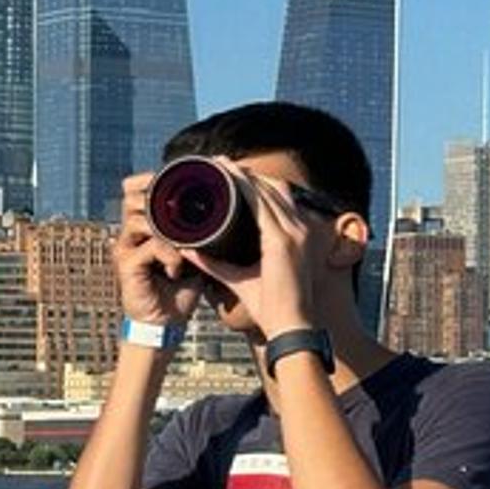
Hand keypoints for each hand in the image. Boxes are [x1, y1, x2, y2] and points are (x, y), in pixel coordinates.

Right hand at [116, 173, 205, 326]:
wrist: (167, 322)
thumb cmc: (183, 285)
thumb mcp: (197, 252)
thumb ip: (205, 229)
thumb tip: (232, 205)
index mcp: (145, 223)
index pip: (139, 187)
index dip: (156, 178)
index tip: (188, 182)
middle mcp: (131, 231)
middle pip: (133, 196)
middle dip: (161, 201)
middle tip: (186, 217)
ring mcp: (125, 246)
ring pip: (143, 219)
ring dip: (170, 231)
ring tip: (185, 249)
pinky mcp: (125, 265)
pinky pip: (150, 247)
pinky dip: (170, 255)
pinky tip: (177, 270)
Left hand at [186, 173, 325, 339]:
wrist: (290, 326)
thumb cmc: (271, 307)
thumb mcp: (240, 278)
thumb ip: (216, 263)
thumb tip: (189, 249)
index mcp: (296, 235)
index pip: (277, 197)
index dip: (254, 181)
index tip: (229, 172)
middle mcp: (299, 229)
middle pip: (273, 187)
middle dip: (245, 173)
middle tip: (218, 162)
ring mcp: (294, 233)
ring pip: (266, 190)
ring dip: (242, 175)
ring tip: (218, 165)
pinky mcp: (284, 241)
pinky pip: (261, 206)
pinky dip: (243, 190)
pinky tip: (227, 181)